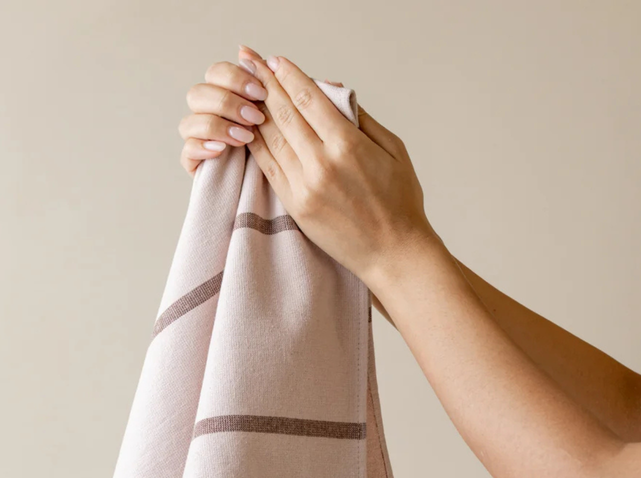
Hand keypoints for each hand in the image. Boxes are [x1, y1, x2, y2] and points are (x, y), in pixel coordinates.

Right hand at [178, 58, 269, 175]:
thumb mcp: (274, 107)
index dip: (235, 78)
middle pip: (197, 94)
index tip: (261, 93)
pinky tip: (222, 150)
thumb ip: (260, 77)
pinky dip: (203, 147)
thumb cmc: (276, 140)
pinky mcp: (194, 162)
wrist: (280, 175)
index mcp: (223, 92)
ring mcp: (196, 137)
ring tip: (245, 137)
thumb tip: (245, 49)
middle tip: (255, 117)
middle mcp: (205, 112)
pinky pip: (186, 150)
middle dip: (227, 103)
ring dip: (218, 126)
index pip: (215, 72)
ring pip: (188, 122)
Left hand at [237, 45, 442, 289]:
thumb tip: (335, 94)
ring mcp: (305, 187)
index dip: (288, 76)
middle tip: (248, 63)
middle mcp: (321, 163)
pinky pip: (270, 168)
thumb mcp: (393, 149)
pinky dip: (256, 146)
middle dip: (264, 84)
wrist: (392, 253)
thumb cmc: (399, 201)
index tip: (274, 60)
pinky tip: (246, 130)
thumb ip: (362, 119)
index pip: (309, 99)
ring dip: (254, 111)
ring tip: (241, 90)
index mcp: (348, 144)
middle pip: (284, 114)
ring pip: (272, 140)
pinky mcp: (296, 206)